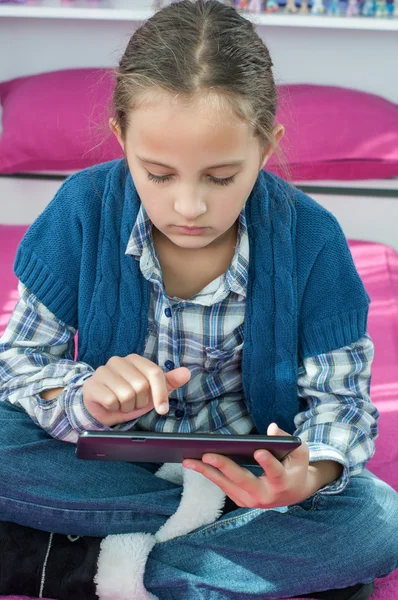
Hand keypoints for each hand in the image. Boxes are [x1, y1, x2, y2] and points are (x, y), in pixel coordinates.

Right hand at [82, 354, 190, 425]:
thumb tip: (187, 372)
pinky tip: (110, 405)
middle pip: (141, 385)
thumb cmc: (128, 397)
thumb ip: (169, 382)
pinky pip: (112, 401)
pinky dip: (114, 409)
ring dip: (128, 406)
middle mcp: (118, 361)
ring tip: (122, 404)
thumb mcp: (151, 392)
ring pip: (127, 394)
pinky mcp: (92, 385)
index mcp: (135, 359)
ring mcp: (103, 371)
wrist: (101, 408)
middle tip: (133, 402)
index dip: (161, 393)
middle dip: (140, 402)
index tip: (162, 409)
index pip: (155, 372)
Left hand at [182, 423, 313, 508]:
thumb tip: (272, 428)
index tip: (259, 451)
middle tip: (206, 454)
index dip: (267, 462)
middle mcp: (265, 495)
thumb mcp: (299, 452)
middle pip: (243, 480)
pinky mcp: (240, 500)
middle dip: (224, 466)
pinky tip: (193, 463)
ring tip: (188, 460)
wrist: (294, 492)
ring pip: (226, 485)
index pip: (275, 472)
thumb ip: (287, 439)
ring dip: (206, 472)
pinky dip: (208, 474)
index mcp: (283, 482)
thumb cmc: (296, 467)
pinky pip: (222, 486)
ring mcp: (251, 501)